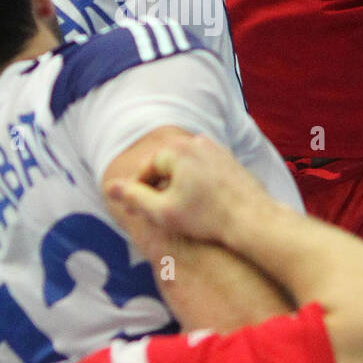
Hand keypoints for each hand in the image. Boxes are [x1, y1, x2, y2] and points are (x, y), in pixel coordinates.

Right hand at [105, 133, 266, 247]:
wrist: (253, 220)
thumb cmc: (207, 218)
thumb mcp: (163, 212)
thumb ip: (134, 197)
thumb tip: (109, 186)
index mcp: (176, 150)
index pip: (146, 169)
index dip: (139, 191)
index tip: (136, 211)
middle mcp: (196, 142)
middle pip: (165, 166)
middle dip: (158, 187)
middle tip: (155, 213)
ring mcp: (216, 148)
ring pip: (184, 167)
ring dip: (177, 185)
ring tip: (178, 211)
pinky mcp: (229, 159)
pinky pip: (202, 169)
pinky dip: (196, 183)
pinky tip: (199, 205)